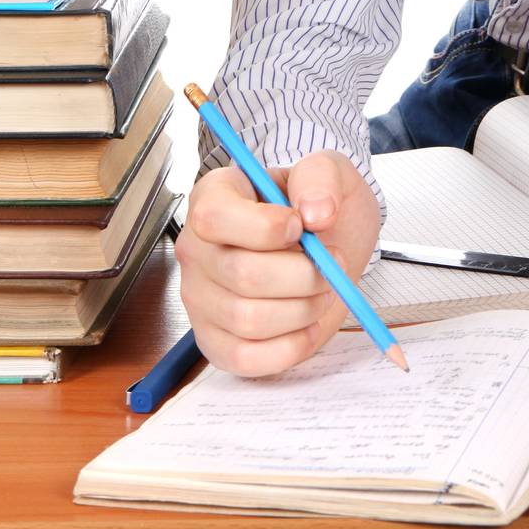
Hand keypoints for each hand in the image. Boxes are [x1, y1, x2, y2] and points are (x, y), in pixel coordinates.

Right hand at [176, 148, 380, 376]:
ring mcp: (200, 299)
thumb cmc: (316, 205)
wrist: (328, 241)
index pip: (214, 217)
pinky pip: (247, 358)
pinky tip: (308, 323)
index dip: (265, 227)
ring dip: (303, 308)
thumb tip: (316, 212)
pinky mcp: (216, 342)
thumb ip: (321, 177)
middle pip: (242, 275)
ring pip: (248, 319)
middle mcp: (196, 249)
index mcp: (213, 197)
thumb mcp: (328, 170)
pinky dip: (290, 346)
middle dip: (304, 274)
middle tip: (331, 264)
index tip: (301, 226)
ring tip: (322, 289)